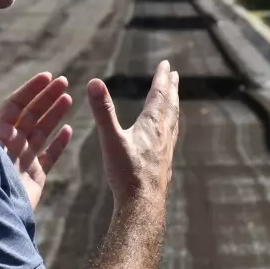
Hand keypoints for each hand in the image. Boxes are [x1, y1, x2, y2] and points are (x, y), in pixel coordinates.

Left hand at [0, 72, 72, 210]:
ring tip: (69, 98)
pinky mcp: (34, 179)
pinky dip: (59, 144)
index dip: (31, 90)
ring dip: (55, 115)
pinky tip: (68, 130)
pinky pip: (49, 158)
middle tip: (64, 81)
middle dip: (47, 97)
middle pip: (31, 116)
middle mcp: (10, 146)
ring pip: (42, 133)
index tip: (47, 76)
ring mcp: (23, 162)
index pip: (16, 106)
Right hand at [87, 60, 179, 206]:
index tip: (167, 64)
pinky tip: (168, 134)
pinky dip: (171, 126)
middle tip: (175, 74)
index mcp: (151, 124)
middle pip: (170, 104)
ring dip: (174, 105)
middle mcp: (163, 133)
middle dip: (171, 88)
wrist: (142, 204)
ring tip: (174, 99)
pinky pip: (171, 137)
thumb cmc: (126, 172)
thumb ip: (102, 110)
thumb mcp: (110, 138)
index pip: (159, 94)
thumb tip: (94, 82)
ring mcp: (166, 148)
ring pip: (173, 120)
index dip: (162, 77)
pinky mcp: (165, 162)